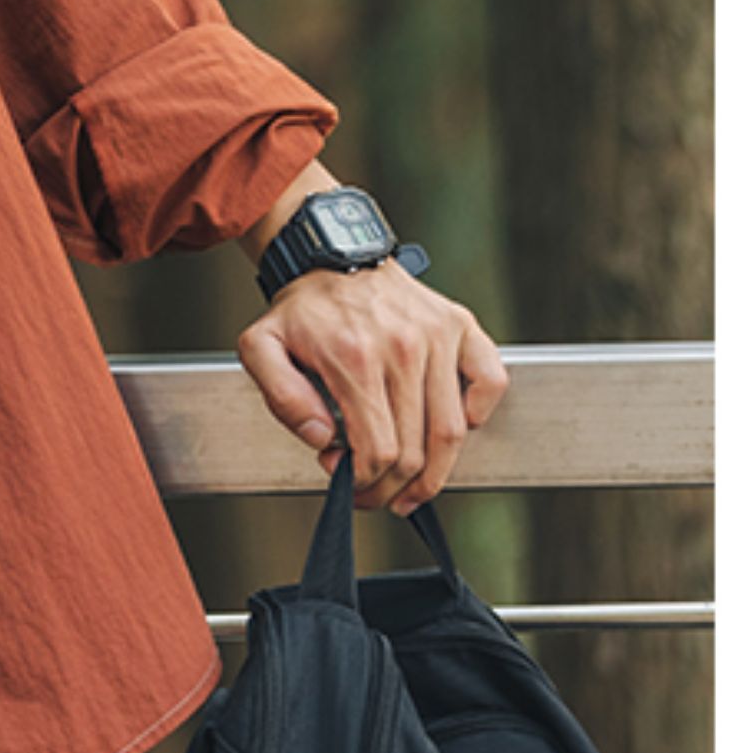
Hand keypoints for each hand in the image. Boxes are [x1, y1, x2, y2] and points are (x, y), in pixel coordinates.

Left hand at [237, 260, 509, 513]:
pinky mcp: (460, 325)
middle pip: (415, 449)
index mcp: (355, 357)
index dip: (364, 481)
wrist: (331, 258)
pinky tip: (455, 428)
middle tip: (376, 495)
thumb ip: (282, 398)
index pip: (378, 448)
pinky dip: (479, 413)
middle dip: (393, 487)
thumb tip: (323, 439)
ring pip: (452, 430)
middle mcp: (403, 347)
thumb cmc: (301, 310)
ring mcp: (438, 335)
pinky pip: (491, 381)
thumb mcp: (261, 348)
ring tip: (414, 489)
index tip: (348, 483)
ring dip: (435, 473)